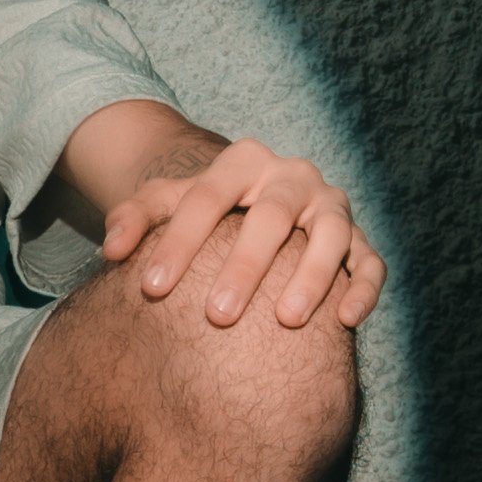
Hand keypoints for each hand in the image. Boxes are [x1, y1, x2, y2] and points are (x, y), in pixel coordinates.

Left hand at [97, 136, 382, 332]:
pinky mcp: (359, 239)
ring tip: (286, 320)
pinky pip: (370, 262)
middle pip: (272, 216)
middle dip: (245, 266)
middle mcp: (292, 177)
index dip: (177, 243)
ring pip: (330, 234)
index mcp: (243, 161)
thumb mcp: (167, 203)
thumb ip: (134, 218)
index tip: (150, 289)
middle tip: (216, 316)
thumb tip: (110, 249)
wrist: (255, 205)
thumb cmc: (206, 212)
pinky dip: (363, 288)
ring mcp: (330, 206)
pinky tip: (344, 320)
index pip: (206, 197)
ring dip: (312, 276)